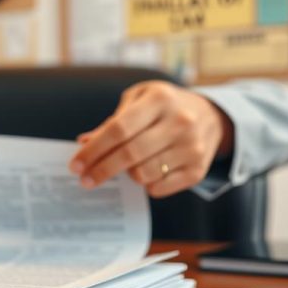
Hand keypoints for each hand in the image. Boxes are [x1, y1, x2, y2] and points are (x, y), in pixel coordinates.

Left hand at [69, 81, 233, 197]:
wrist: (211, 116)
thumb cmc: (164, 107)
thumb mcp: (139, 100)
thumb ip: (113, 121)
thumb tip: (84, 143)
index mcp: (160, 99)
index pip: (119, 129)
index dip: (94, 149)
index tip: (76, 165)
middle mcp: (180, 122)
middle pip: (129, 154)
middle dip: (101, 170)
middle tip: (84, 180)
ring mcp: (191, 147)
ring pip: (143, 174)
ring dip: (126, 175)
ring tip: (124, 167)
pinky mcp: (198, 170)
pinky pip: (158, 188)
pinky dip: (145, 184)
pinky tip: (146, 172)